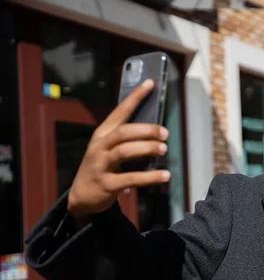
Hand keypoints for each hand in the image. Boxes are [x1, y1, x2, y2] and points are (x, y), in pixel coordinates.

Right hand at [67, 79, 170, 222]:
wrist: (82, 196)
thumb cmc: (102, 167)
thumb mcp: (109, 149)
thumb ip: (127, 138)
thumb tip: (156, 129)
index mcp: (103, 134)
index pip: (120, 111)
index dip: (135, 97)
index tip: (150, 83)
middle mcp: (100, 146)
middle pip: (123, 132)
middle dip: (146, 130)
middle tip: (165, 133)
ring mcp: (101, 165)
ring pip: (124, 151)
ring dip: (146, 148)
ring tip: (164, 149)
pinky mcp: (107, 184)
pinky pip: (130, 178)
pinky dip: (149, 177)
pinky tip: (164, 175)